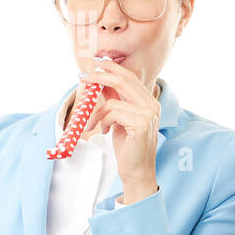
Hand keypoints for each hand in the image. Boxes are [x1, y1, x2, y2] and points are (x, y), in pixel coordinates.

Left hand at [78, 57, 160, 201]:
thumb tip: (100, 83)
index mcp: (149, 102)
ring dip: (96, 113)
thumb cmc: (128, 147)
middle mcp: (152, 105)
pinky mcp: (141, 124)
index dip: (112, 68)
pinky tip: (104, 132)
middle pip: (124, 81)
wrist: (137, 171)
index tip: (96, 63)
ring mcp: (149, 114)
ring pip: (112, 102)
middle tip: (81, 77)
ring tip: (92, 125)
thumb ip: (114, 100)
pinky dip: (103, 121)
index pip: (130, 77)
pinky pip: (113, 113)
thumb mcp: (118, 119)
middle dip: (99, 77)